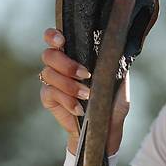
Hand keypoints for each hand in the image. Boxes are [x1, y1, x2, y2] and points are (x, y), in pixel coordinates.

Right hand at [39, 27, 129, 155]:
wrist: (105, 128)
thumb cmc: (112, 101)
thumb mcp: (117, 81)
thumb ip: (113, 63)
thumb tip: (113, 48)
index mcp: (74, 54)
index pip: (55, 38)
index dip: (53, 36)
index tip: (61, 41)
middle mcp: (60, 65)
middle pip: (49, 55)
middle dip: (66, 64)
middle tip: (85, 74)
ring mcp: (52, 82)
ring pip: (48, 74)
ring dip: (69, 85)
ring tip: (86, 95)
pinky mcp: (49, 98)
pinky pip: (50, 93)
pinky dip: (66, 101)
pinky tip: (79, 109)